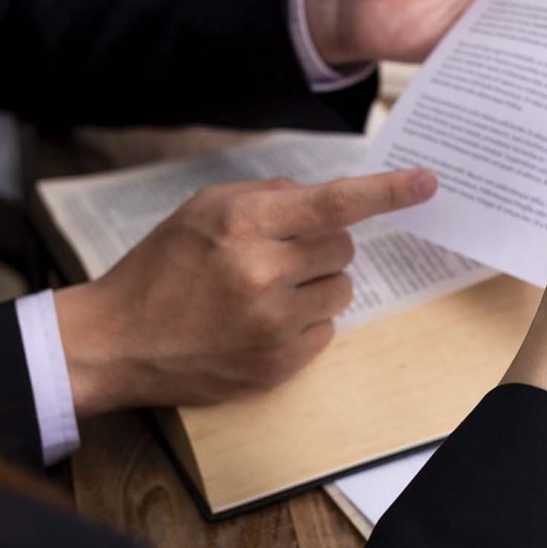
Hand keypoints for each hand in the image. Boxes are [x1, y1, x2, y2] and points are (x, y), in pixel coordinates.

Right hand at [55, 169, 437, 416]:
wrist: (119, 341)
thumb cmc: (160, 267)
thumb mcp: (202, 210)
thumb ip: (265, 196)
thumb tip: (317, 198)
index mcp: (244, 224)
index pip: (335, 203)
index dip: (387, 192)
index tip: (427, 183)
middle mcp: (264, 271)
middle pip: (344, 247)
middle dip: (323, 246)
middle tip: (284, 255)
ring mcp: (273, 323)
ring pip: (340, 290)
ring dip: (317, 286)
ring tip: (268, 292)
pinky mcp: (277, 364)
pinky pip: (327, 330)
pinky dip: (306, 321)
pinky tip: (264, 323)